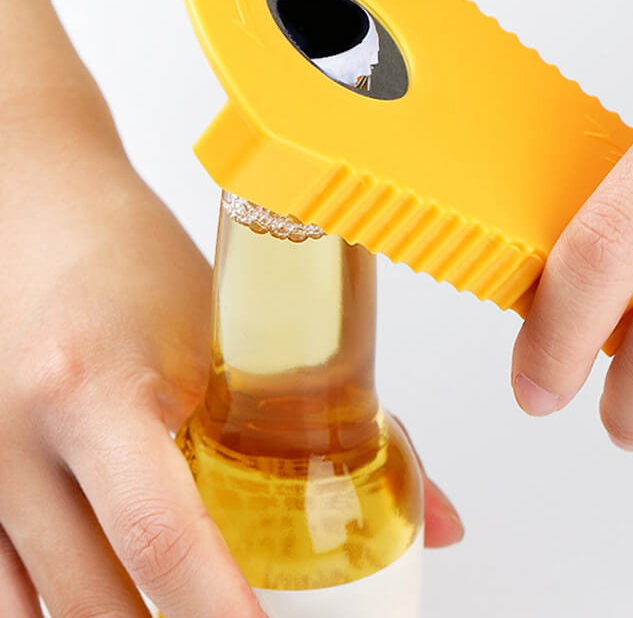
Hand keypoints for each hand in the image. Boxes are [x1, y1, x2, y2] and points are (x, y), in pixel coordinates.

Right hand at [0, 142, 461, 617]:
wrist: (32, 209)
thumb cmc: (130, 254)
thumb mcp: (231, 328)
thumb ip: (336, 418)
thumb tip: (437, 519)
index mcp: (99, 388)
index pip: (165, 536)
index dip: (220, 611)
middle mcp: (19, 438)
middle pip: (97, 603)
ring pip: (38, 615)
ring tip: (180, 607)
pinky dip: (55, 614)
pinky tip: (107, 600)